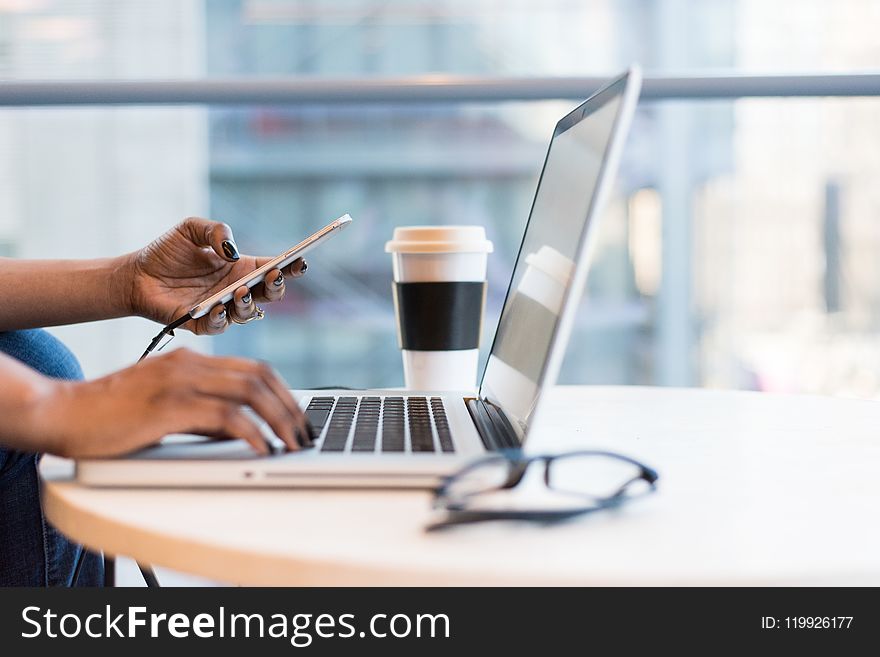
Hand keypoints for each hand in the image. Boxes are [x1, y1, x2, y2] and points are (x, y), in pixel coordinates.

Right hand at [24, 348, 313, 457]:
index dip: (284, 392)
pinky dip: (252, 433)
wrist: (62, 413)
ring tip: (293, 444)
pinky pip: (226, 416)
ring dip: (280, 420)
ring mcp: (179, 381)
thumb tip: (241, 431)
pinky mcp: (169, 405)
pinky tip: (263, 449)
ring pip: (250, 392)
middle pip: (260, 376)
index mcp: (190, 360)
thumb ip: (203, 412)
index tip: (298, 417)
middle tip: (305, 434)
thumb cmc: (110, 415)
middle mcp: (189, 364)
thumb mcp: (166, 406)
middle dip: (291, 407)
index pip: (254, 368)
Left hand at [123, 217, 307, 333]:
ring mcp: (222, 309)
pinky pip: (219, 325)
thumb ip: (216, 231)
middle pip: (269, 295)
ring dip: (249, 303)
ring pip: (248, 313)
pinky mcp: (202, 324)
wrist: (136, 274)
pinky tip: (218, 306)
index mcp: (241, 268)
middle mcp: (236, 290)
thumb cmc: (167, 252)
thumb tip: (232, 251)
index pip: (273, 269)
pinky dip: (221, 318)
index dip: (290, 266)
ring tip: (240, 291)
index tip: (300, 260)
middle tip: (273, 276)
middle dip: (276, 287)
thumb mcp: (191, 229)